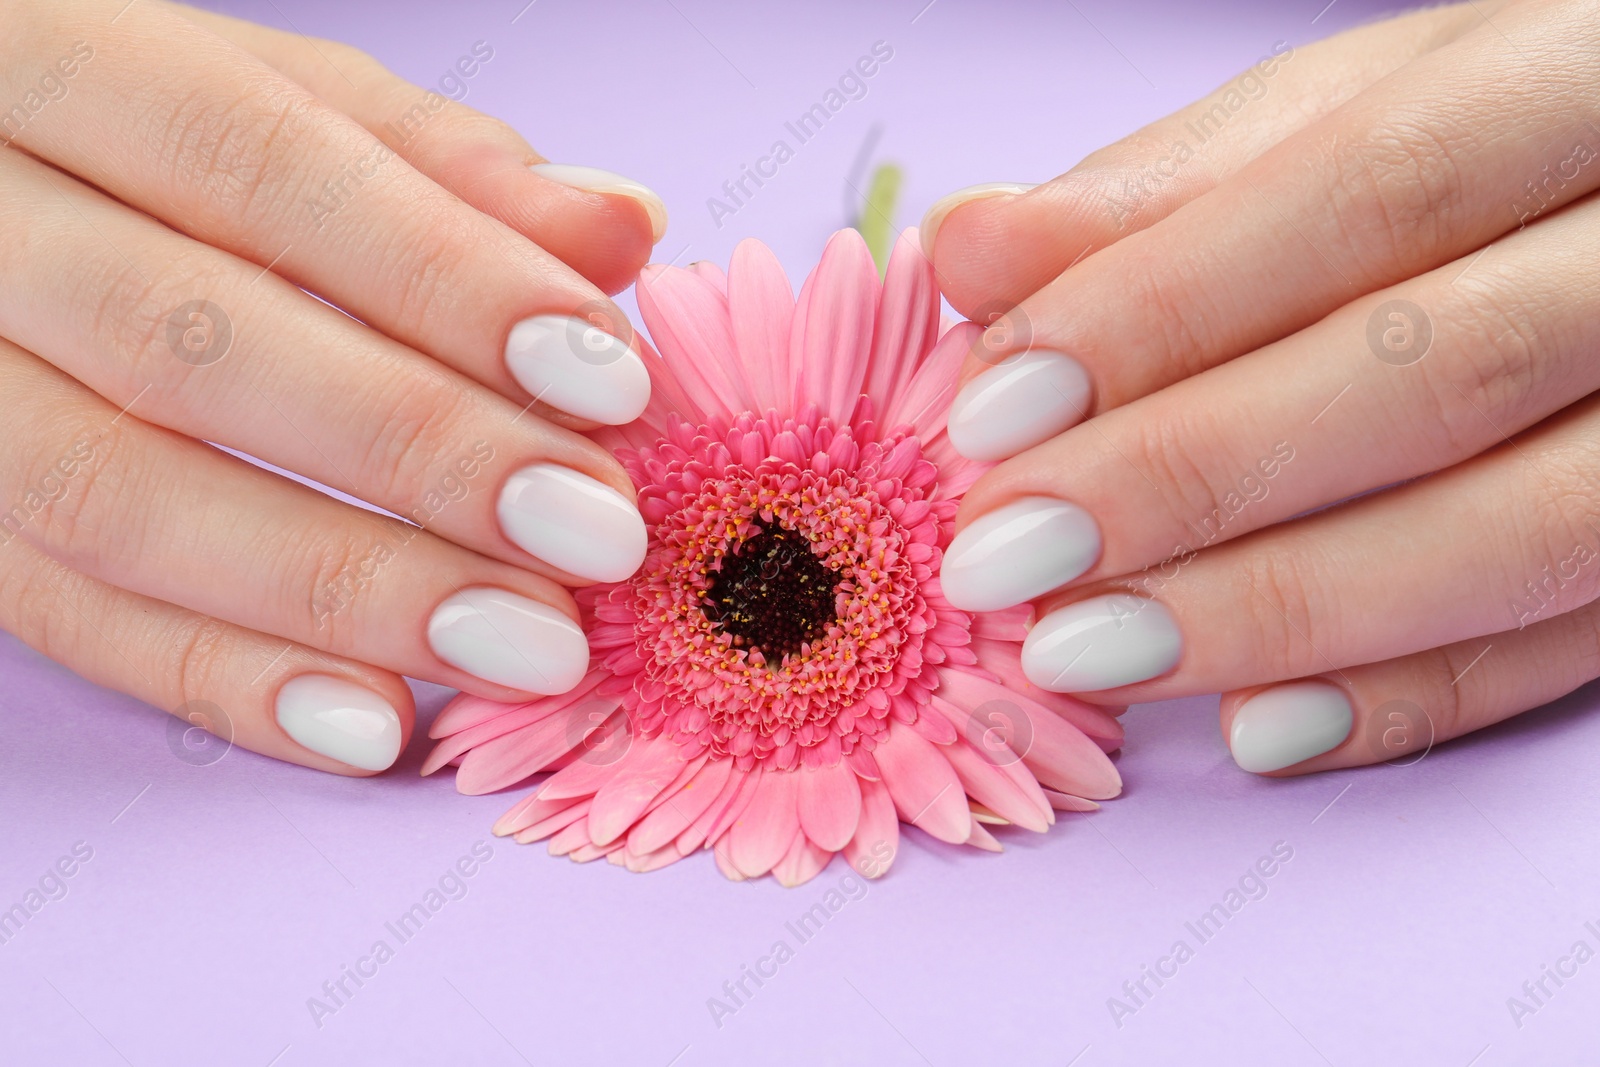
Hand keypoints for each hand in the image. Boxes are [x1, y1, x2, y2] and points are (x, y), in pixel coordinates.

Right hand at [0, 0, 667, 774]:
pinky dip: (225, 682)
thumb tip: (621, 225)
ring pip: (110, 496)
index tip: (609, 382)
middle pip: (181, 337)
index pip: (259, 161)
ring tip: (524, 644)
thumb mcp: (293, 112)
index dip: (444, 276)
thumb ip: (446, 170)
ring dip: (341, 589)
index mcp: (61, 64)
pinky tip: (374, 724)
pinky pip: (60, 618)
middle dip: (415, 447)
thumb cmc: (161, 151)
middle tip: (595, 535)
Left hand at [926, 0, 1599, 774]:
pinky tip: (1253, 725)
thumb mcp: (1348, 112)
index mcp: (1575, 85)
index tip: (996, 406)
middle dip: (1192, 475)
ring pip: (1519, 532)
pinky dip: (1410, 699)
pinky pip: (1570, 647)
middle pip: (1435, 374)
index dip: (1165, 310)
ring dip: (1275, 609)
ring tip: (1085, 648)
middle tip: (1007, 551)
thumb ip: (1170, 185)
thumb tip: (972, 247)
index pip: (1367, 195)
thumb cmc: (1485, 152)